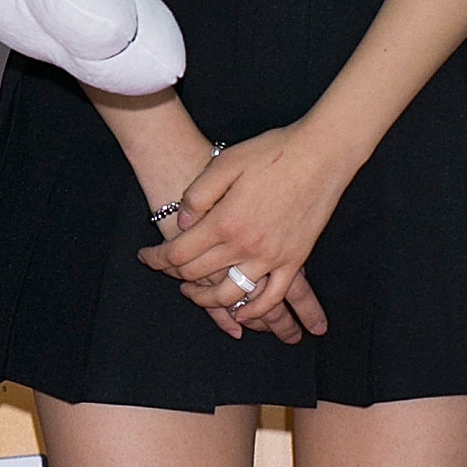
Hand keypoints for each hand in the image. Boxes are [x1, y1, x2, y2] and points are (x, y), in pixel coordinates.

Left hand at [139, 124, 344, 338]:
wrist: (322, 153)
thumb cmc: (272, 152)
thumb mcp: (224, 163)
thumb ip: (197, 196)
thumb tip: (182, 224)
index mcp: (223, 222)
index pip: (177, 253)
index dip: (155, 259)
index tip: (144, 257)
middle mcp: (245, 245)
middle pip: (198, 275)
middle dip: (174, 276)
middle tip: (166, 271)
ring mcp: (271, 257)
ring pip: (231, 294)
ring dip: (207, 300)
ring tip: (195, 294)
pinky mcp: (294, 260)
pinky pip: (272, 296)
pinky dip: (254, 310)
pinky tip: (241, 314)